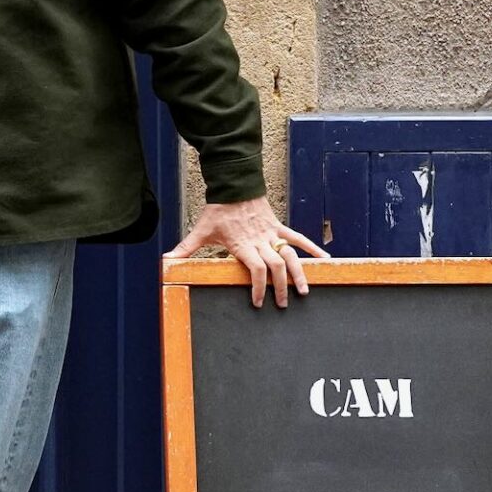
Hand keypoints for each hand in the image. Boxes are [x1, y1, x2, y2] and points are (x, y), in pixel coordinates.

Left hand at [169, 199, 331, 308]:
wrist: (234, 186)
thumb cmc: (218, 211)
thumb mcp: (201, 231)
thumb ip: (186, 248)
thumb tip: (166, 260)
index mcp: (242, 245)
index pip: (255, 269)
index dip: (258, 287)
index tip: (257, 302)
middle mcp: (260, 241)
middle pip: (276, 267)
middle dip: (280, 288)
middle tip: (283, 304)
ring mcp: (272, 234)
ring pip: (290, 255)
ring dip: (299, 273)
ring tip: (305, 291)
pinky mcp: (279, 226)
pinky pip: (298, 238)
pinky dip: (313, 248)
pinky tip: (326, 259)